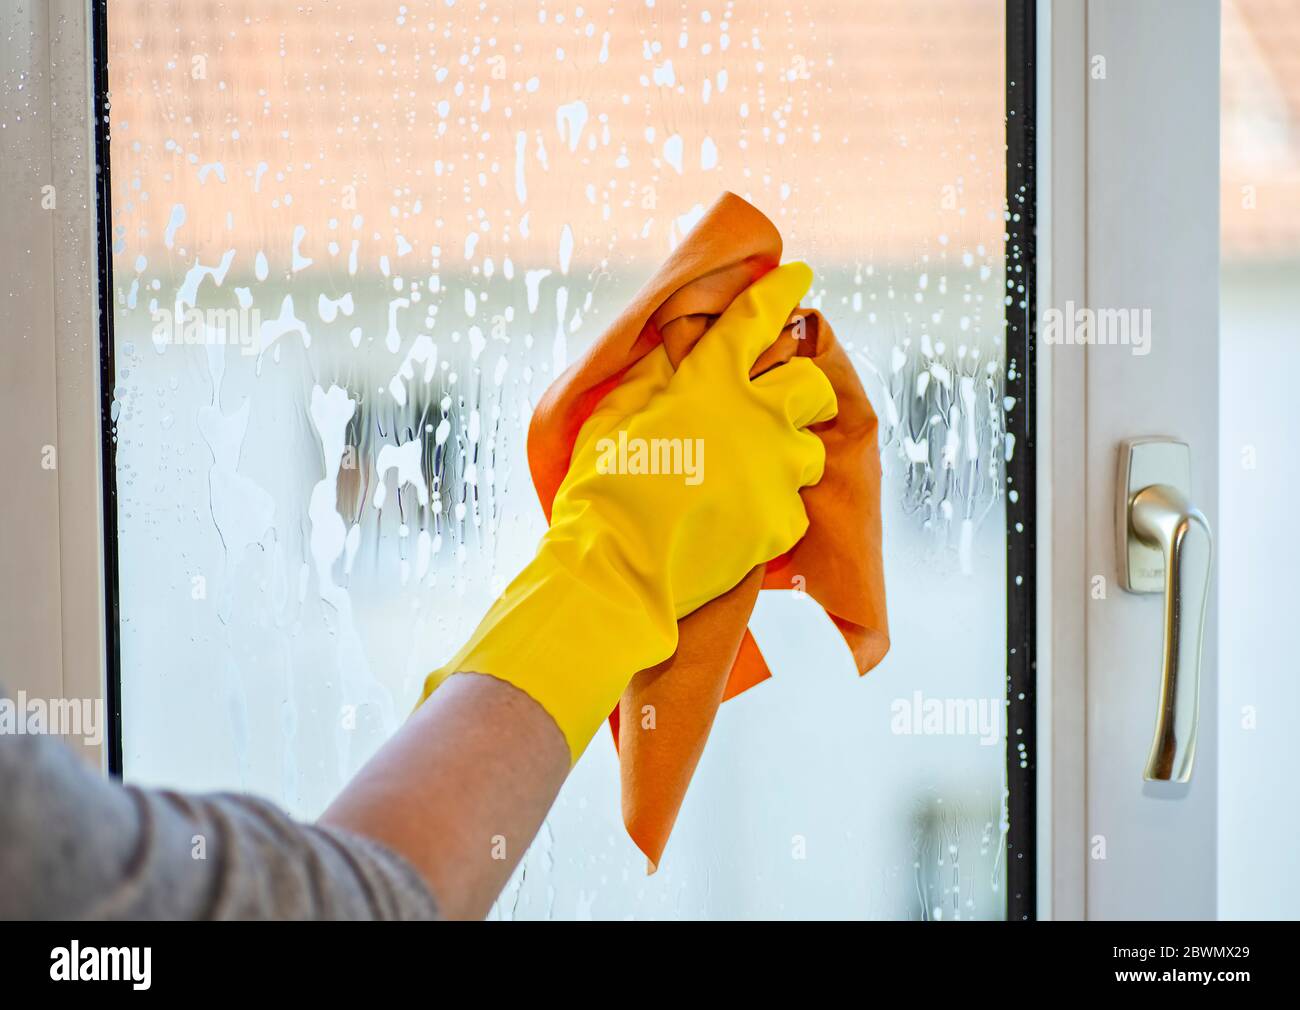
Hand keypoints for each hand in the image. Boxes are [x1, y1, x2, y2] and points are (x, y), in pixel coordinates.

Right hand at [550, 260, 836, 620]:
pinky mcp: (783, 519)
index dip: (780, 290)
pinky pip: (791, 505)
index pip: (759, 316)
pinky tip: (740, 519)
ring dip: (785, 454)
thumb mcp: (615, 411)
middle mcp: (758, 414)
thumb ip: (657, 375)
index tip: (795, 277)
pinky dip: (770, 509)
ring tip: (751, 474)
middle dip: (800, 389)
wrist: (619, 565)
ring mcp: (777, 468)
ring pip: (808, 449)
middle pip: (810, 383)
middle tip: (776, 403)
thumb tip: (677, 356)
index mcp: (713, 376)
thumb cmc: (603, 483)